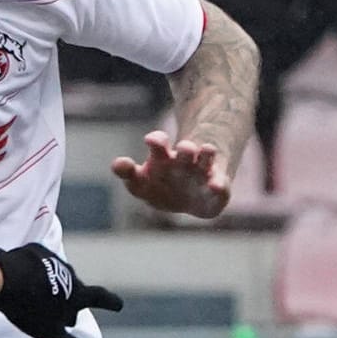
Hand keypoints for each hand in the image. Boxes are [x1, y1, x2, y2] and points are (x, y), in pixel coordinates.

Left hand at [0, 244, 122, 337]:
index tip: (118, 305)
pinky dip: (39, 273)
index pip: (100, 297)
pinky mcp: (34, 251)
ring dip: (56, 287)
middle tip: (67, 318)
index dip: (110, 302)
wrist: (3, 279)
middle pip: (76, 288)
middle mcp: (69, 273)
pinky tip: (29, 280)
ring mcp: (52, 260)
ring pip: (59, 276)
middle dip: (74, 302)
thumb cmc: (29, 309)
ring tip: (46, 300)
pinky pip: (41, 264)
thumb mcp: (51, 334)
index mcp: (77, 293)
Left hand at [112, 131, 230, 218]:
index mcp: (162, 157)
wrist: (191, 197)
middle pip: (186, 149)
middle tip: (184, 147)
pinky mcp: (217, 183)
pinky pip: (219, 183)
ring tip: (202, 154)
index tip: (152, 141)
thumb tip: (116, 164)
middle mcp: (182, 159)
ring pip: (204, 158)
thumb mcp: (140, 185)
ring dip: (204, 155)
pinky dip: (218, 185)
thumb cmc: (159, 186)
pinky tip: (215, 186)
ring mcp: (201, 170)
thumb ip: (128, 175)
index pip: (158, 143)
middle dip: (186, 148)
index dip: (157, 140)